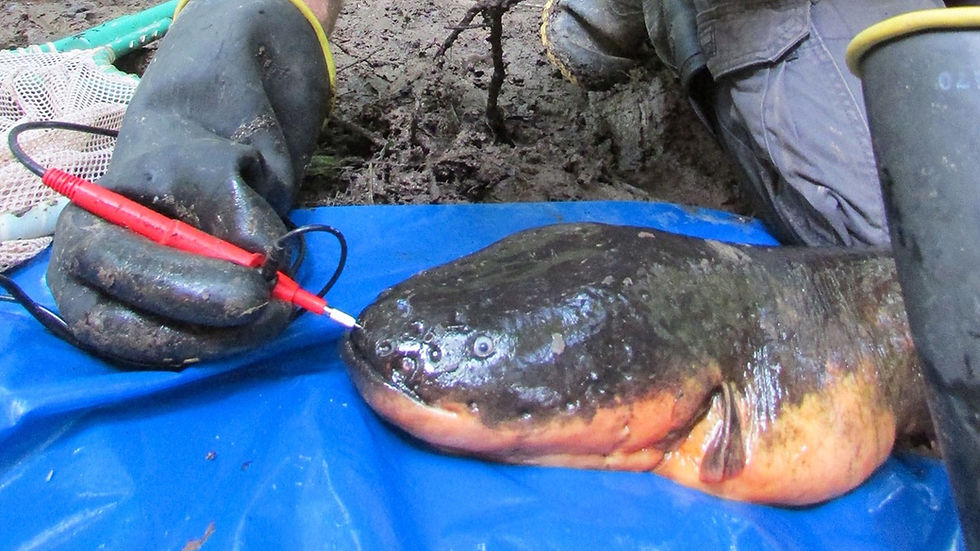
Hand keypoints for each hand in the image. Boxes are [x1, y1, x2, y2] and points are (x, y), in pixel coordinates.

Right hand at [47, 0, 331, 366]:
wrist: (205, 172)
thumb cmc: (196, 163)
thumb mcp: (216, 167)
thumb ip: (235, 211)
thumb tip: (264, 262)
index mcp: (84, 232)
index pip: (124, 274)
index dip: (191, 291)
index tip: (255, 290)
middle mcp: (90, 286)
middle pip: (136, 332)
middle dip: (212, 330)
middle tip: (275, 311)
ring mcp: (123, 319)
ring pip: (171, 353)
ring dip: (233, 340)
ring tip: (282, 307)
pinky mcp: (162, 339)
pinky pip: (195, 354)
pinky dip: (236, 342)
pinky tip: (268, 318)